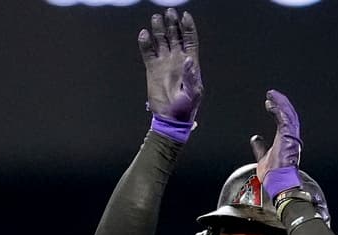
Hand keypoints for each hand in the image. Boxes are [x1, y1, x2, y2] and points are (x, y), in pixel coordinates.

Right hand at [138, 8, 201, 123]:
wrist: (169, 119)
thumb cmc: (185, 108)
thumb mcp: (193, 94)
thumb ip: (191, 77)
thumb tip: (189, 59)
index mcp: (190, 62)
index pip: (190, 39)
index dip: (188, 26)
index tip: (184, 15)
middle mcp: (177, 58)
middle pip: (175, 35)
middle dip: (173, 23)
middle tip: (169, 12)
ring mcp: (164, 62)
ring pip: (161, 39)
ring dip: (159, 28)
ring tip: (156, 18)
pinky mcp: (151, 68)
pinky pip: (147, 51)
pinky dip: (145, 42)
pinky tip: (144, 34)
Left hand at [249, 89, 302, 196]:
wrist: (279, 185)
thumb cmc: (274, 176)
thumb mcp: (263, 157)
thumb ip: (260, 147)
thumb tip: (255, 138)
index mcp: (287, 142)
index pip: (285, 122)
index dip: (278, 111)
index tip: (269, 103)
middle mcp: (292, 139)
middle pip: (288, 115)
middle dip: (280, 103)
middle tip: (271, 94)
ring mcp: (292, 138)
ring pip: (288, 114)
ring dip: (280, 103)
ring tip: (272, 95)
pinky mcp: (289, 137)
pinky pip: (285, 119)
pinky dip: (278, 109)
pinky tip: (271, 103)